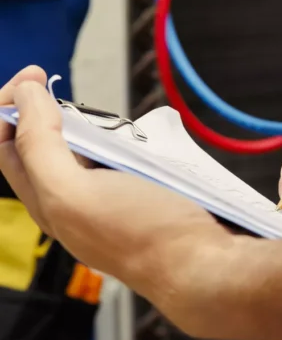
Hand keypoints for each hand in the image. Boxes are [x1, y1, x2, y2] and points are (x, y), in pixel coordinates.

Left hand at [0, 68, 232, 330]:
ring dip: (82, 120)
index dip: (11, 106)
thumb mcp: (75, 193)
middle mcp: (69, 199)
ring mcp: (105, 195)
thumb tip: (25, 96)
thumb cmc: (144, 236)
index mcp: (45, 200)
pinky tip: (131, 131)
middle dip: (42, 108)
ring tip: (99, 112)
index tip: (36, 76)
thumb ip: (41, 146)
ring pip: (78, 145)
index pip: (5, 144)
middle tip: (59, 84)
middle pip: (36, 142)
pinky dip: (116, 134)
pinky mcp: (136, 190)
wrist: (203, 264)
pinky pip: (114, 154)